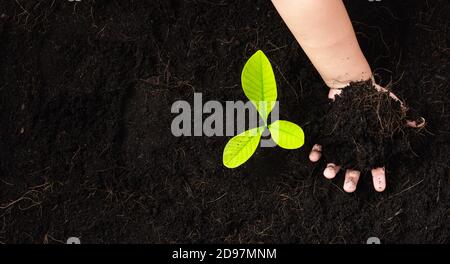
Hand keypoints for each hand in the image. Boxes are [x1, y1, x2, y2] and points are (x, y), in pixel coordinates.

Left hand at [309, 82, 424, 192]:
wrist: (352, 84)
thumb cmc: (373, 99)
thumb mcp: (391, 106)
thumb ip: (403, 116)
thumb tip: (418, 122)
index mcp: (371, 145)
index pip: (376, 165)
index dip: (378, 177)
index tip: (379, 188)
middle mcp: (355, 148)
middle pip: (354, 168)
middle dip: (351, 179)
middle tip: (349, 188)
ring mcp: (340, 142)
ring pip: (336, 160)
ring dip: (332, 168)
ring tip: (328, 174)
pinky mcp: (328, 133)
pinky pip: (321, 145)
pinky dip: (317, 152)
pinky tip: (314, 157)